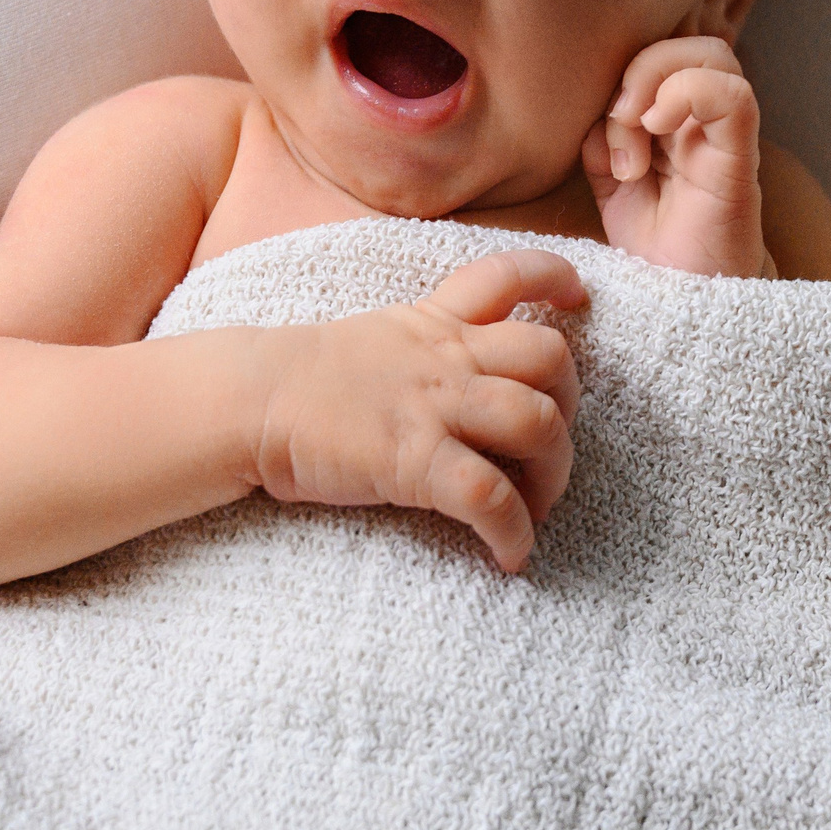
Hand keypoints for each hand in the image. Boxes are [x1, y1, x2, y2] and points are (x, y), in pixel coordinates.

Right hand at [247, 250, 584, 571]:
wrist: (251, 401)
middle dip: (571, 404)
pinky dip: (513, 531)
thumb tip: (462, 379)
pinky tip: (510, 556)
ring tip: (538, 508)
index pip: (506, 274)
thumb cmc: (305, 380)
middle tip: (549, 447)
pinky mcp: (415, 460)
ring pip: (536, 421)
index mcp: (435, 322)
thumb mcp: (376, 339)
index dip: (554, 278)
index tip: (579, 298)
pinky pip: (489, 496)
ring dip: (555, 473)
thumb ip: (424, 346)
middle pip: (550, 355)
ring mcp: (434, 406)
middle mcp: (447, 357)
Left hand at [581, 36, 769, 277]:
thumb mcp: (611, 184)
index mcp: (678, 121)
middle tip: (620, 119)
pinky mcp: (738, 162)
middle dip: (641, 68)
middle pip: (689, 44)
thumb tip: (605, 111)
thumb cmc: (655, 246)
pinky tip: (656, 133)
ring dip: (658, 81)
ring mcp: (726, 138)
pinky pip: (734, 98)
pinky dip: (689, 95)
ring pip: (713, 56)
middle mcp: (707, 122)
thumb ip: (603, 140)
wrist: (680, 303)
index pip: (664, 54)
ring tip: (638, 134)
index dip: (626, 71)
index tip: (604, 123)